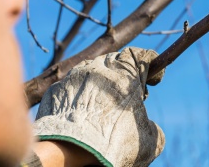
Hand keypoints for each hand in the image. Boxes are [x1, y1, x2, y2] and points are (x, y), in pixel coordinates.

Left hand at [33, 47, 164, 166]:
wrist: (67, 153)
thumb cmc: (112, 144)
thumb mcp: (149, 140)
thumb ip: (152, 126)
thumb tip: (150, 129)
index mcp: (126, 74)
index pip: (142, 55)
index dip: (152, 66)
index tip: (154, 80)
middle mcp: (99, 68)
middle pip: (116, 60)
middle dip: (125, 75)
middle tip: (129, 95)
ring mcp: (73, 76)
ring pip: (91, 70)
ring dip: (100, 83)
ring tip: (102, 105)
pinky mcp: (54, 90)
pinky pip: (70, 87)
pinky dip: (78, 97)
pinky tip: (80, 115)